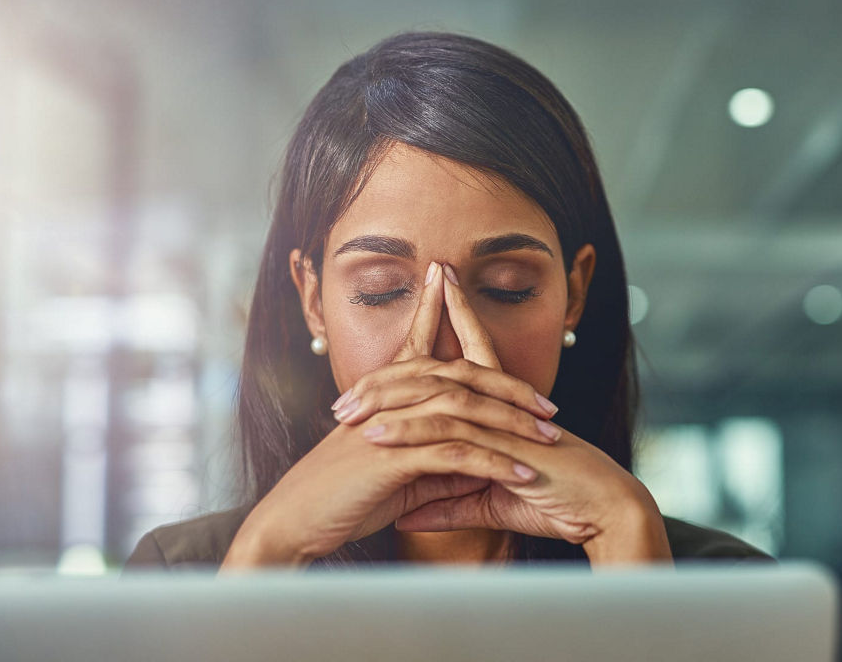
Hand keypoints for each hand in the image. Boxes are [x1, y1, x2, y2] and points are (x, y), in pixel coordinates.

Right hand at [220, 261, 560, 569]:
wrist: (291, 524)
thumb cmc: (338, 500)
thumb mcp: (396, 477)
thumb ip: (436, 465)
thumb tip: (478, 467)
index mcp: (385, 396)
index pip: (427, 350)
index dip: (453, 321)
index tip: (491, 316)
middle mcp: (389, 400)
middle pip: (461, 376)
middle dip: (511, 389)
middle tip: (550, 406)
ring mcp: (390, 425)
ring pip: (465, 410)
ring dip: (513, 425)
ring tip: (550, 439)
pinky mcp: (393, 458)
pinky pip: (456, 454)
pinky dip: (495, 463)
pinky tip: (524, 474)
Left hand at [341, 262, 671, 562]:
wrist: (604, 512)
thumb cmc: (558, 504)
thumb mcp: (491, 503)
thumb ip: (448, 503)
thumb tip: (407, 514)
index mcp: (503, 409)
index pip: (470, 356)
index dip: (448, 323)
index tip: (426, 296)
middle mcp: (501, 405)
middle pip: (441, 370)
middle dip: (393, 370)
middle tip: (348, 388)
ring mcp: (503, 420)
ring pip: (437, 398)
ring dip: (388, 403)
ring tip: (346, 413)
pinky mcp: (506, 443)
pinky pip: (451, 434)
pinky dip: (412, 434)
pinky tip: (377, 437)